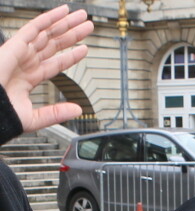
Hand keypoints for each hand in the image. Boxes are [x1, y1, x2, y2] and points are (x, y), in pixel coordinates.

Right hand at [0, 6, 92, 131]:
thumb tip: (77, 110)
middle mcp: (27, 61)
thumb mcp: (35, 117)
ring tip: (82, 16)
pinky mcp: (16, 43)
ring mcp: (22, 51)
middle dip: (72, 34)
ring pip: (48, 32)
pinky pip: (35, 26)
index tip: (84, 49)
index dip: (71, 55)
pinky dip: (50, 17)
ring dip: (66, 23)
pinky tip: (63, 11)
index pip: (56, 63)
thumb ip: (56, 113)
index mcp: (30, 77)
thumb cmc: (4, 114)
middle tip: (88, 26)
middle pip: (55, 44)